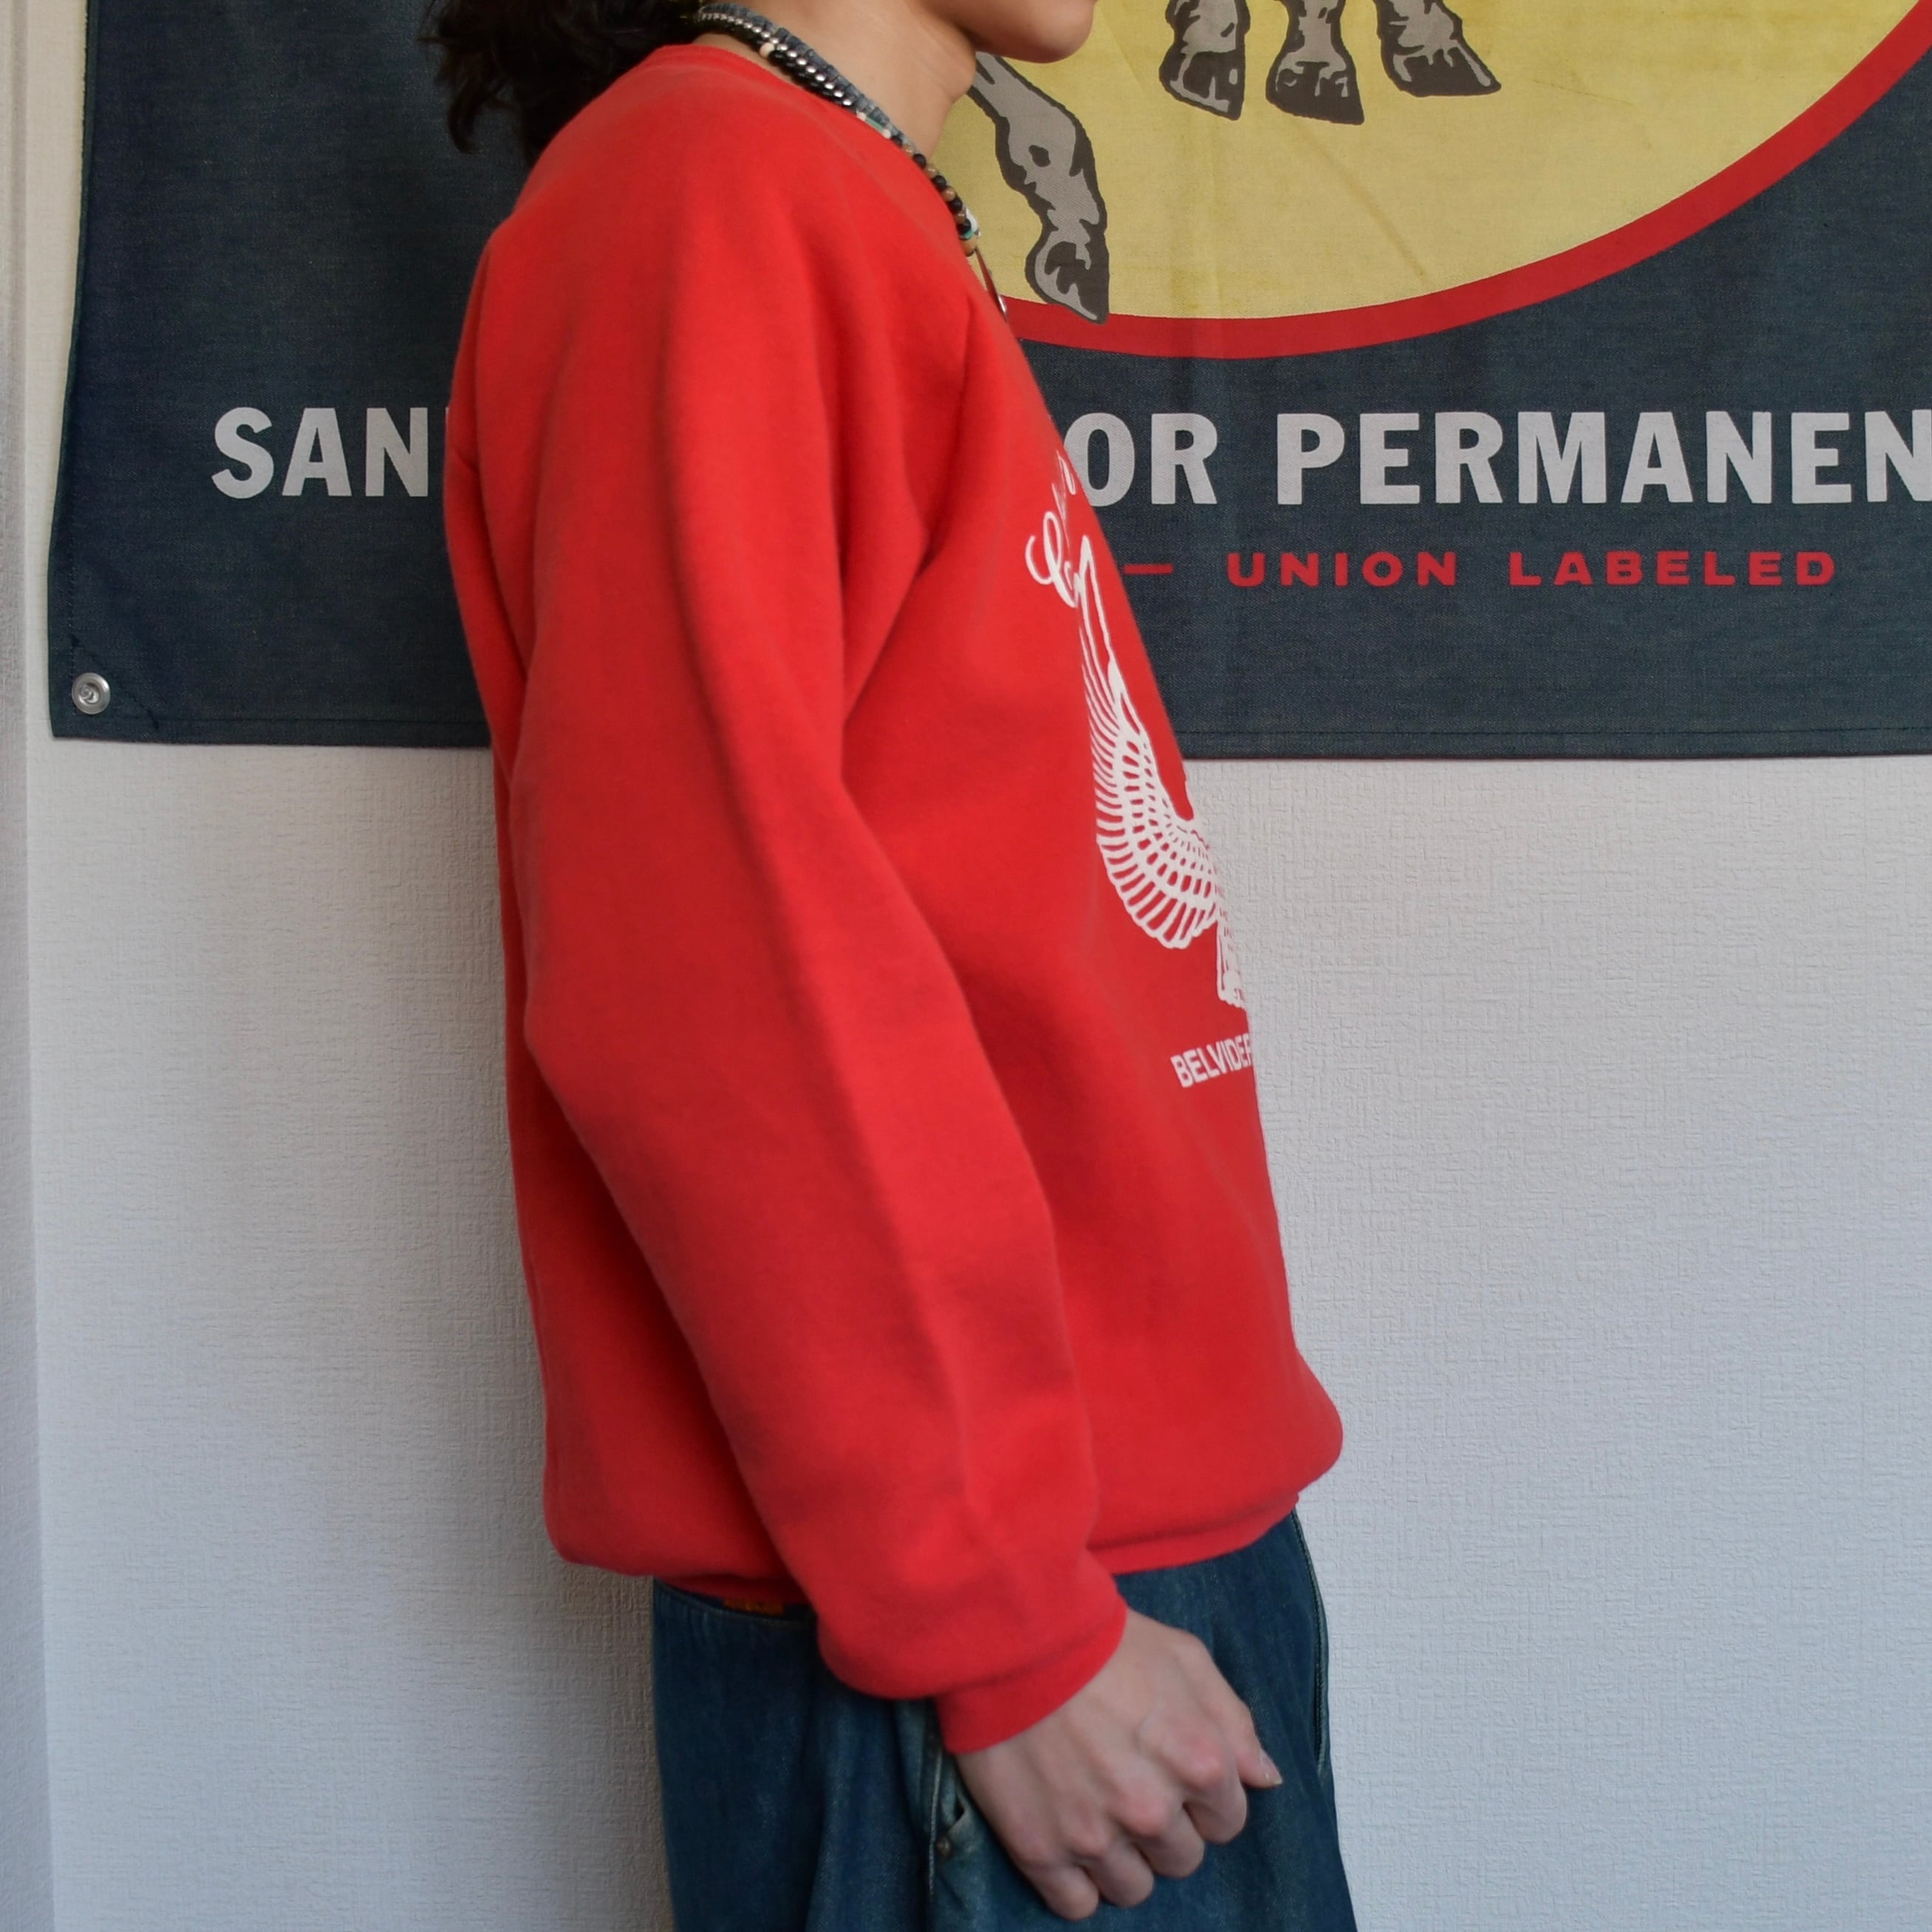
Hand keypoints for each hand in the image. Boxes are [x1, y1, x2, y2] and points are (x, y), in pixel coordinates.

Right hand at [954, 1609, 1281, 1918]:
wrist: (1014, 1637)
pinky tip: (1069, 1840)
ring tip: (1096, 1809)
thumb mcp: (1185, 1658)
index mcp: (1198, 1763)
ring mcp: (1096, 1836)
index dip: (1201, 1798)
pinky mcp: (1042, 1851)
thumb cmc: (1105, 1640)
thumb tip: (1264, 1778)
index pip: (1226, 1822)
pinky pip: (1077, 1905)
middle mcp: (1153, 1809)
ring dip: (1123, 1858)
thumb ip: (1234, 1721)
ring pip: (1133, 1889)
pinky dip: (1076, 1882)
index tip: (1171, 1772)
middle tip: (1129, 1783)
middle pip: (1182, 1859)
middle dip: (1164, 1827)